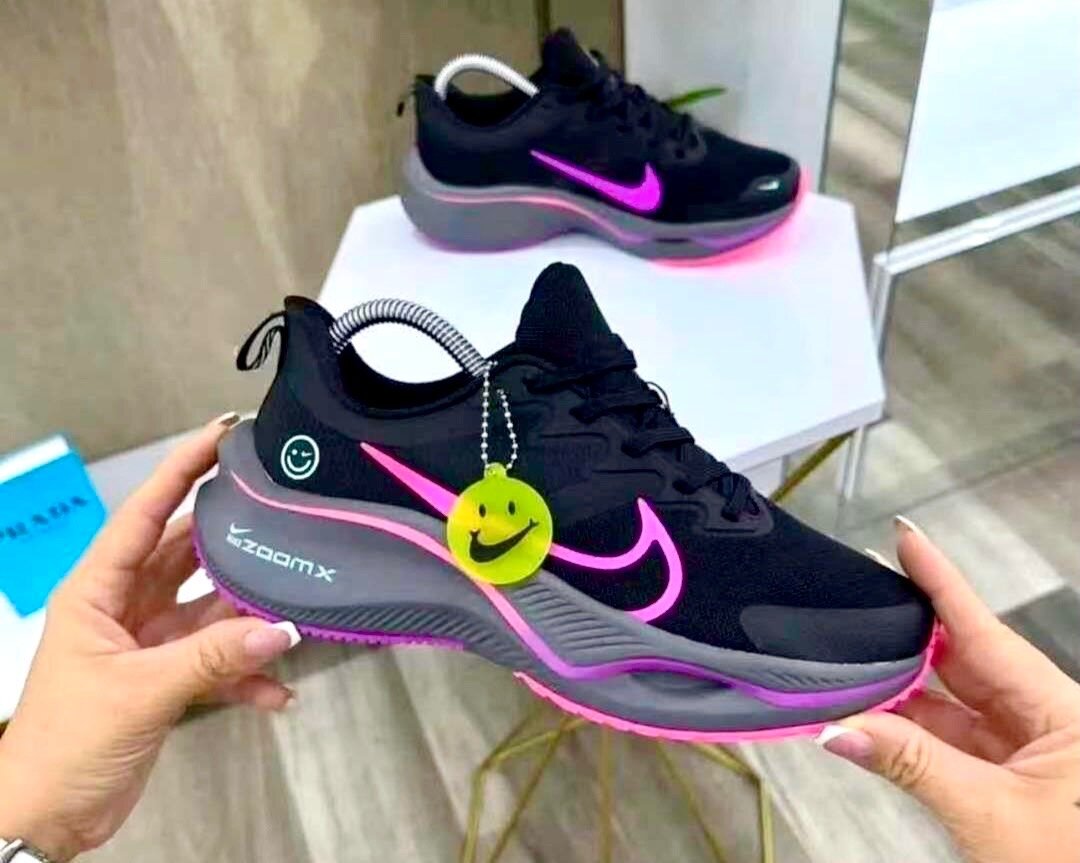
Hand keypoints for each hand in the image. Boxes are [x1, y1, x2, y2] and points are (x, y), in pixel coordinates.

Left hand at [0, 415, 300, 860]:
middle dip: (233, 538)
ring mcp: (148, 640)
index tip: (221, 435)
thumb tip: (281, 628)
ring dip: (249, 613)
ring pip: (210, 605)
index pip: (144, 513)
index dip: (180, 470)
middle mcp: (124, 604)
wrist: (47, 819)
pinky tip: (278, 692)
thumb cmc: (65, 743)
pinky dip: (247, 674)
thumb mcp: (139, 692)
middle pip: (187, 552)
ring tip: (295, 606)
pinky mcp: (167, 676)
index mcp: (97, 590)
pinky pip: (218, 660)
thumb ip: (213, 657)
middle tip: (281, 510)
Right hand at [817, 517, 1079, 862]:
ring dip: (900, 694)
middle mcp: (1045, 719)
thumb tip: (838, 730)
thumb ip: (910, 765)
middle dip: (907, 636)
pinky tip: (871, 723)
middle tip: (858, 606)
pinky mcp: (1011, 780)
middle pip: (964, 661)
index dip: (941, 580)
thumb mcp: (988, 814)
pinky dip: (909, 733)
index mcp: (1062, 710)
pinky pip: (951, 741)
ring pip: (952, 704)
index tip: (905, 536)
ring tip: (847, 672)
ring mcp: (1027, 750)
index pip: (985, 629)